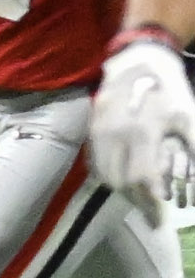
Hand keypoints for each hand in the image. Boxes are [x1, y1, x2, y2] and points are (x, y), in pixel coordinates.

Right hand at [89, 40, 194, 202]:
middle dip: (137, 201)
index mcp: (142, 132)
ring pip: (106, 175)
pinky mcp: (91, 131)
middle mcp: (115, 135)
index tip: (161, 215)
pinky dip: (110, 178)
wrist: (137, 62)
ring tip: (139, 199)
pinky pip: (97, 164)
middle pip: (121, 181)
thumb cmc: (169, 91)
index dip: (151, 200)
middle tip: (152, 213)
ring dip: (123, 192)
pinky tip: (124, 181)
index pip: (142, 177)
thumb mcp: (189, 117)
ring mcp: (99, 133)